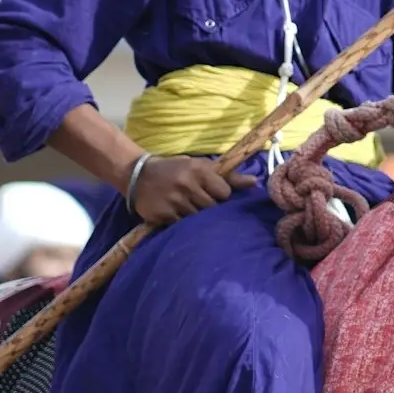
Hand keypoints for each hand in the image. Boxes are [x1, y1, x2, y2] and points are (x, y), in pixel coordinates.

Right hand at [126, 155, 252, 224]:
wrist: (138, 174)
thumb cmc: (177, 170)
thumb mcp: (201, 167)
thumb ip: (229, 177)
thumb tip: (255, 183)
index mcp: (199, 170)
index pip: (224, 193)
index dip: (221, 197)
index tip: (213, 195)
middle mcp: (186, 184)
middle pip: (212, 208)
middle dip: (210, 209)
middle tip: (201, 205)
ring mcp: (173, 200)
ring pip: (197, 219)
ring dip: (196, 219)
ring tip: (189, 211)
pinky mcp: (162, 214)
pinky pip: (180, 226)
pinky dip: (181, 224)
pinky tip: (176, 215)